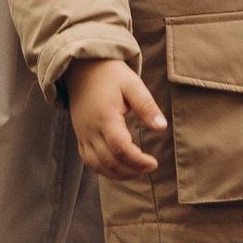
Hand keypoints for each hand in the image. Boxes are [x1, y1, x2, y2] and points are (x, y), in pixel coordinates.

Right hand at [67, 57, 163, 180]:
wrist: (81, 68)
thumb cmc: (110, 74)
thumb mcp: (132, 84)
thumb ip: (146, 106)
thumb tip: (162, 127)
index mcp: (105, 117)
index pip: (120, 148)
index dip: (138, 160)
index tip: (154, 162)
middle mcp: (90, 129)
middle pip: (109, 161)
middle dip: (131, 170)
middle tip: (149, 167)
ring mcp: (83, 134)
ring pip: (97, 165)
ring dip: (118, 174)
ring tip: (137, 171)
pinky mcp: (80, 136)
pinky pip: (88, 160)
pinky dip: (103, 170)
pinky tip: (119, 169)